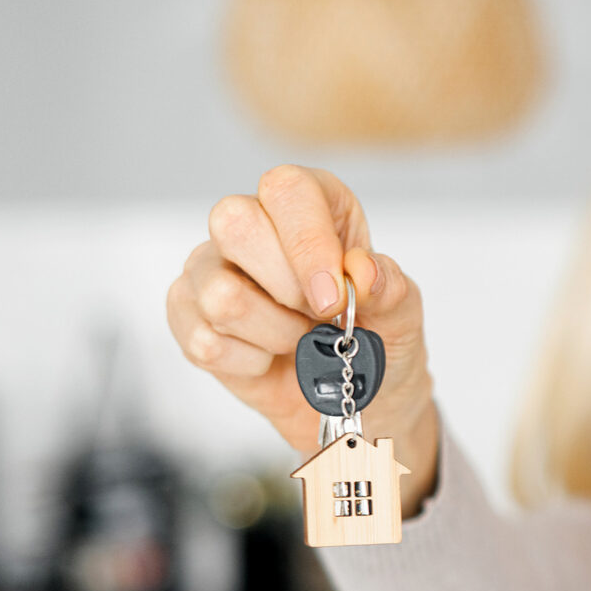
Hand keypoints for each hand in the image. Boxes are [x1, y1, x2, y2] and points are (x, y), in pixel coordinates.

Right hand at [165, 164, 440, 511]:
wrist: (353, 401)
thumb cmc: (376, 342)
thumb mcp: (402, 317)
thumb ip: (390, 289)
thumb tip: (362, 271)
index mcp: (312, 204)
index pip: (288, 189)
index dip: (307, 241)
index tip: (332, 298)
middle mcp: (254, 224)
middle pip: (234, 223)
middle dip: (287, 289)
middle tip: (320, 319)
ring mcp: (211, 268)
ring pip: (220, 294)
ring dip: (275, 335)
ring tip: (301, 341)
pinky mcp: (187, 315)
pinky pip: (205, 341)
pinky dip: (251, 365)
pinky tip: (269, 360)